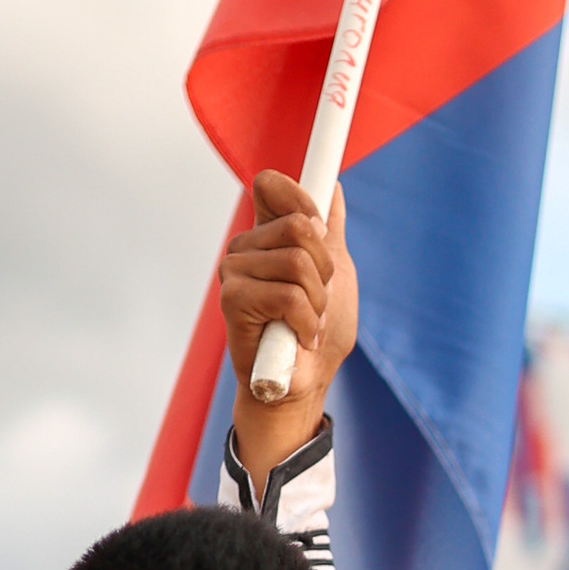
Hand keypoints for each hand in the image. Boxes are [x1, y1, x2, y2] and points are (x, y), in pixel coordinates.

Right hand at [222, 173, 357, 496]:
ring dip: (317, 300)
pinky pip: (287, 293)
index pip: (271, 185)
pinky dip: (306, 321)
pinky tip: (297, 337)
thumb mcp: (336, 274)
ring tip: (307, 321)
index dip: (301, 197)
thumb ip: (331, 232)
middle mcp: (246, 247)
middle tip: (318, 299)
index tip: (321, 228)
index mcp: (267, 235)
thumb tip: (332, 186)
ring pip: (297, 260)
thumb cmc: (318, 333)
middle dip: (325, 268)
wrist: (304, 384)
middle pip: (299, 224)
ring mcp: (234, 270)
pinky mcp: (232, 298)